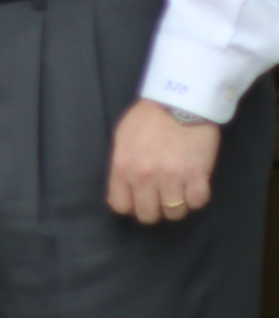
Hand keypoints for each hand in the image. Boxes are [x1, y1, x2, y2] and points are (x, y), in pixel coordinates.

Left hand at [107, 98, 221, 223]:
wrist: (179, 101)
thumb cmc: (147, 118)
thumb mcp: (122, 139)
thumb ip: (120, 167)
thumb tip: (120, 192)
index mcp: (122, 166)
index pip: (120, 205)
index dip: (130, 205)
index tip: (137, 200)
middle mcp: (145, 176)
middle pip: (147, 215)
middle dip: (153, 209)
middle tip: (159, 197)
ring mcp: (172, 178)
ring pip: (174, 213)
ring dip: (177, 205)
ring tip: (178, 190)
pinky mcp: (197, 175)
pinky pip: (197, 203)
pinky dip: (196, 198)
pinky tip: (193, 186)